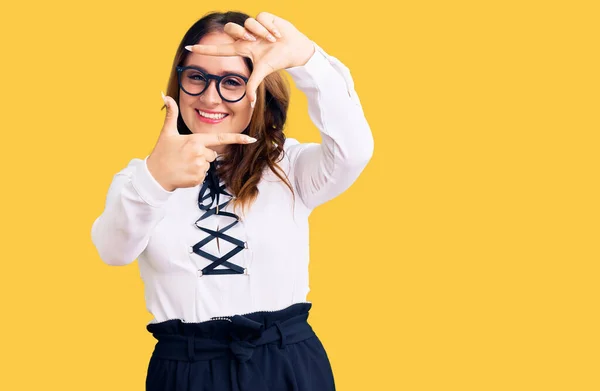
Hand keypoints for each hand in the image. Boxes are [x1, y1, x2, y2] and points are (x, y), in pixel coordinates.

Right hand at [146, 93, 257, 191]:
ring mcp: (199, 167)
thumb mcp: (167, 133)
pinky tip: (184, 173)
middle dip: (203, 154)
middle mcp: (200, 154)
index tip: (251, 139)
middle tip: (186, 156)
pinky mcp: (198, 179)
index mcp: (195, 140)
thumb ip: (171, 114)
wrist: (154, 175)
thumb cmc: (162, 153)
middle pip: (213, 154)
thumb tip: (165, 95)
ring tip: (184, 164)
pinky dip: (196, 175)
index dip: (237, 138)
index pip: (221, 138)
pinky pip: (204, 176)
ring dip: (199, 165)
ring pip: (208, 165)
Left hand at [185, 11, 315, 105]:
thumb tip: (250, 104)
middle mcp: (246, 36)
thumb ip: (254, 85)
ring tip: (272, 39)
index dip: (204, 50)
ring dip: (261, 32)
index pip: (219, 49)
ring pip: (248, 23)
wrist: (296, 50)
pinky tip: (277, 33)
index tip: (189, 48)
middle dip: (240, 33)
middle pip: (231, 28)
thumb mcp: (263, 72)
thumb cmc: (278, 61)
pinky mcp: (265, 17)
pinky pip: (261, 18)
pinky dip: (270, 27)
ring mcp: (254, 26)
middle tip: (252, 40)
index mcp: (242, 49)